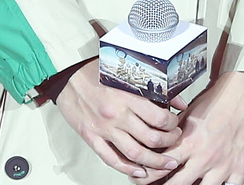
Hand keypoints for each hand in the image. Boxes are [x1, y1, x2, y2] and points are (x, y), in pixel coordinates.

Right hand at [56, 59, 185, 178]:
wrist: (65, 77)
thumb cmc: (93, 72)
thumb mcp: (123, 71)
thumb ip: (152, 86)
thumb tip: (178, 100)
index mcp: (126, 95)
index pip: (158, 118)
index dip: (172, 124)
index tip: (175, 124)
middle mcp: (116, 114)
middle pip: (151, 139)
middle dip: (169, 145)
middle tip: (175, 144)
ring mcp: (104, 129)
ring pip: (135, 154)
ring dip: (155, 163)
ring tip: (166, 164)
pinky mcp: (92, 138)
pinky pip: (112, 160)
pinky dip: (128, 169)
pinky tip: (139, 172)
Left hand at [139, 70, 243, 184]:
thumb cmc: (220, 98)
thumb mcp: (191, 111)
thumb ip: (176, 129)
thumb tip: (162, 136)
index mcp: (190, 141)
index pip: (163, 164)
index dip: (150, 173)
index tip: (144, 175)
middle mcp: (204, 157)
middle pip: (178, 184)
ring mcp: (223, 166)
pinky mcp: (240, 169)